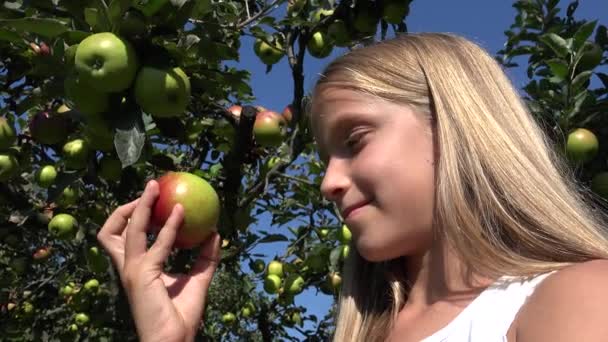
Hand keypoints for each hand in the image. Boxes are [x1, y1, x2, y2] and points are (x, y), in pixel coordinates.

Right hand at [97, 180, 220, 341]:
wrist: (174, 341)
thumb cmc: (181, 316)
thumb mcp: (197, 280)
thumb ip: (205, 257)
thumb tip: (215, 233)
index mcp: (136, 269)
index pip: (124, 238)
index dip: (133, 217)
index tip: (154, 200)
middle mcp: (129, 268)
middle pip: (111, 231)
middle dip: (126, 208)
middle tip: (151, 190)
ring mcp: (133, 271)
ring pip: (129, 229)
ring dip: (143, 206)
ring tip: (156, 188)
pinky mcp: (143, 275)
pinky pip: (158, 243)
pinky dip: (169, 226)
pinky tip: (181, 212)